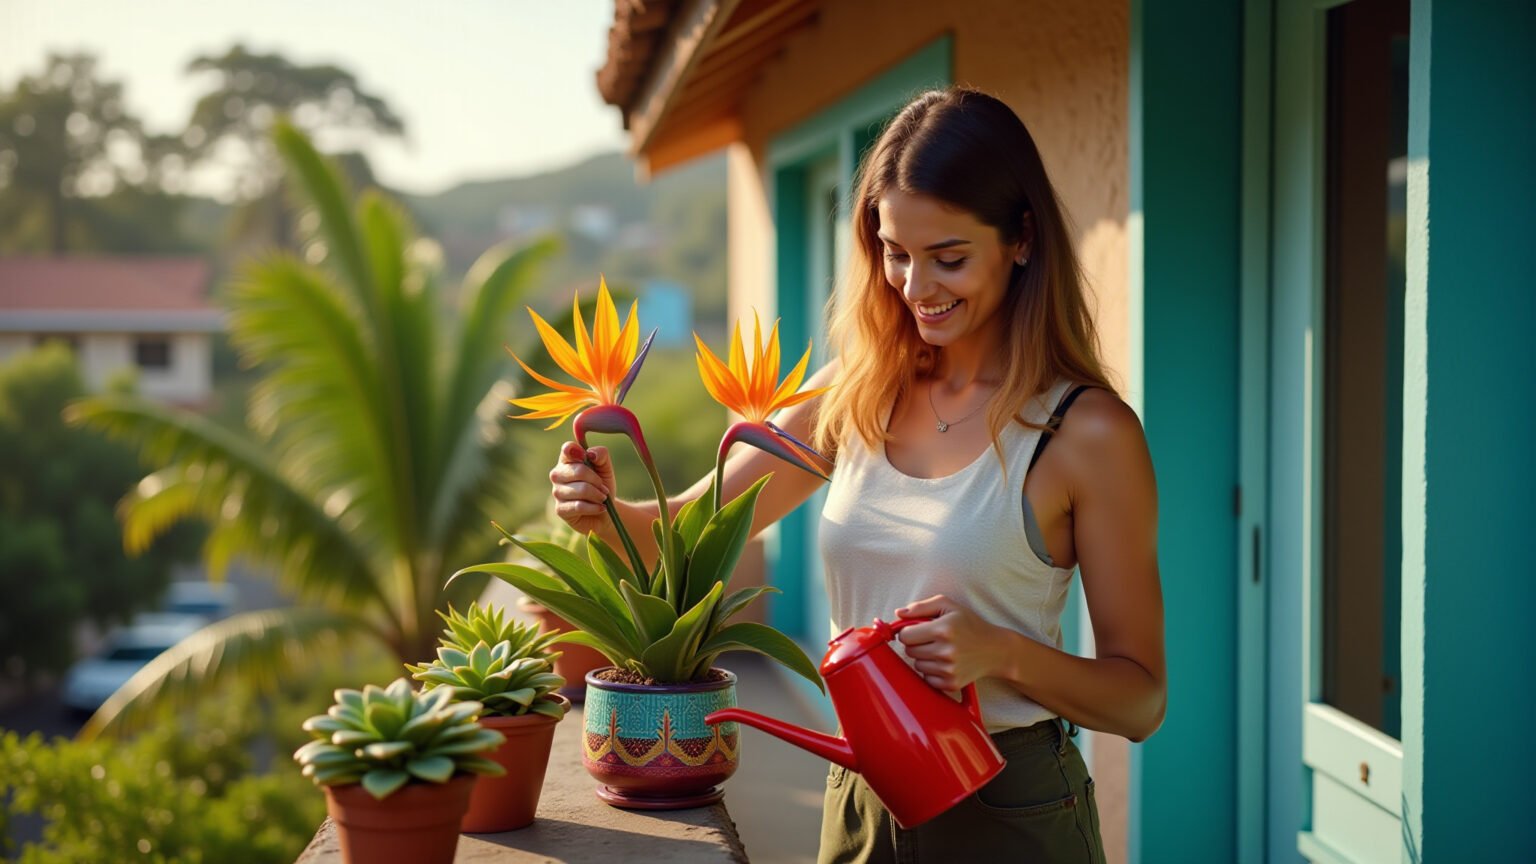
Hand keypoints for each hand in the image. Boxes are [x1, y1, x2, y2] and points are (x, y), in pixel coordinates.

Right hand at [549, 442, 615, 534]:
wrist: (604, 512)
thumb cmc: (602, 486)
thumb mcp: (606, 468)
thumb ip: (601, 454)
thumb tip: (590, 454)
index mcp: (567, 460)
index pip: (567, 449)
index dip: (578, 451)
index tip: (588, 457)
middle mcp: (558, 475)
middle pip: (579, 471)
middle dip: (597, 481)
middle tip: (604, 489)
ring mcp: (557, 492)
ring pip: (581, 490)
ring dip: (598, 495)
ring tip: (602, 499)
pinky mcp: (560, 509)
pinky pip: (579, 506)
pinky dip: (594, 507)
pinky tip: (600, 508)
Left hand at [895, 595, 1011, 692]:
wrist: (995, 650)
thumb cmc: (970, 624)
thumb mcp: (949, 606)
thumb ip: (921, 607)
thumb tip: (898, 614)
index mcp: (943, 629)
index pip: (905, 635)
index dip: (909, 631)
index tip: (918, 630)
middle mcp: (946, 651)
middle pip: (909, 651)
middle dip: (916, 644)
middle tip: (932, 639)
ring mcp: (949, 670)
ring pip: (917, 665)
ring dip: (924, 658)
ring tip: (941, 650)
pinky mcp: (951, 684)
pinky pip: (926, 679)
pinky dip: (932, 672)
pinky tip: (945, 663)